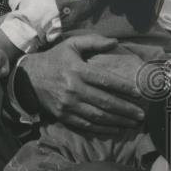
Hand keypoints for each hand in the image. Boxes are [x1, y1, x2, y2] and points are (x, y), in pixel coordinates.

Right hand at [20, 34, 147, 132]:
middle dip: (126, 109)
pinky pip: (86, 124)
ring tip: (133, 122)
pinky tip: (116, 128)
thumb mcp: (72, 44)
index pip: (106, 80)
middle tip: (142, 114)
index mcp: (78, 71)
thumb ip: (94, 42)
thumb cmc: (55, 59)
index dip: (124, 87)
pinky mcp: (64, 116)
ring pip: (98, 115)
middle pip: (105, 102)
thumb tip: (115, 42)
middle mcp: (74, 89)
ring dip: (118, 120)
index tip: (139, 93)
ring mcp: (68, 105)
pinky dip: (102, 128)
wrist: (28, 78)